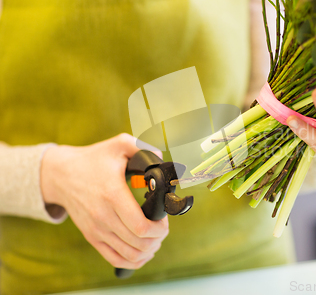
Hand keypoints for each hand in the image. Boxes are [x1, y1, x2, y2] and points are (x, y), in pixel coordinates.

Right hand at [40, 133, 167, 268]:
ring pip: (130, 255)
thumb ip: (144, 147)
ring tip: (155, 238)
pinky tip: (143, 250)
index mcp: (113, 195)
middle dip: (158, 238)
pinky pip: (116, 259)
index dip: (159, 228)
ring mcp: (96, 230)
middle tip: (162, 227)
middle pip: (139, 243)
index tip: (164, 219)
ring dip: (149, 249)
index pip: (141, 226)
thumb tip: (162, 160)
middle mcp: (103, 217)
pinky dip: (133, 260)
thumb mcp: (119, 144)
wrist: (61, 175)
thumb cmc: (94, 159)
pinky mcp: (92, 237)